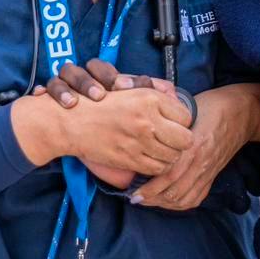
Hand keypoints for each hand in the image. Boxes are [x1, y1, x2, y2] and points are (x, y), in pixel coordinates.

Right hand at [37, 60, 179, 187]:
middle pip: (185, 139)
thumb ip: (156, 92)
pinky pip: (157, 168)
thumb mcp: (130, 90)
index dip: (183, 122)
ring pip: (173, 156)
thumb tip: (177, 97)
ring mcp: (139, 141)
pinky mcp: (130, 159)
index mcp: (149, 99)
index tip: (176, 123)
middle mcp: (147, 120)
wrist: (72, 123)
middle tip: (174, 140)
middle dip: (182, 140)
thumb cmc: (102, 104)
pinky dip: (159, 166)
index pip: (186, 116)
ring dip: (171, 154)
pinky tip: (153, 158)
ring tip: (163, 149)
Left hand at [133, 85, 259, 211]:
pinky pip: (196, 197)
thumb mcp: (187, 110)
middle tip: (135, 198)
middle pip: (175, 192)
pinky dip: (180, 204)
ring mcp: (209, 171)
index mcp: (195, 145)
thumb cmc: (212, 107)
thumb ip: (169, 124)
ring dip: (164, 204)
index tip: (132, 191)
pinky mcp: (213, 175)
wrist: (242, 114)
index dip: (150, 187)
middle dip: (152, 199)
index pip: (169, 175)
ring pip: (185, 199)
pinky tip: (167, 200)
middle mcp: (202, 162)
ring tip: (148, 200)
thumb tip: (144, 135)